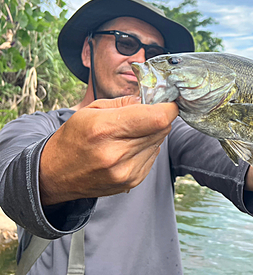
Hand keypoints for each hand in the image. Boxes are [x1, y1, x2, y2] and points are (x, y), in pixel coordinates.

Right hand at [39, 96, 177, 204]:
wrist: (55, 175)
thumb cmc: (74, 137)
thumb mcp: (92, 110)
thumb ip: (126, 102)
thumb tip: (154, 98)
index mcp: (105, 129)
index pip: (157, 117)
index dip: (168, 107)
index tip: (167, 101)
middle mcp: (117, 154)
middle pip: (162, 129)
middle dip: (160, 117)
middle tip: (146, 113)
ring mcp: (126, 171)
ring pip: (160, 142)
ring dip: (152, 133)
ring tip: (130, 133)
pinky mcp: (132, 182)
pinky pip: (153, 156)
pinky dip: (147, 148)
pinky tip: (128, 147)